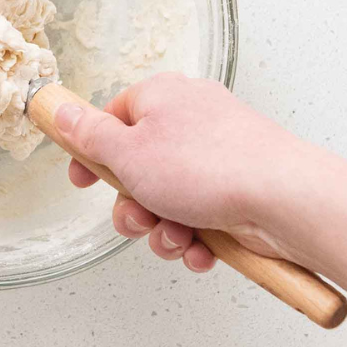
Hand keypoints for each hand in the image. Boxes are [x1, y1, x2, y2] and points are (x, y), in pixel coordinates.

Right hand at [59, 73, 307, 271]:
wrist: (282, 199)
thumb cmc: (208, 167)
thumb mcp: (128, 152)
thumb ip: (90, 134)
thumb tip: (63, 112)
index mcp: (162, 98)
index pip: (114, 118)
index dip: (94, 154)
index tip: (83, 182)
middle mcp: (190, 122)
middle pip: (138, 169)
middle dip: (134, 206)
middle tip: (141, 217)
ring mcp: (215, 157)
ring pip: (167, 201)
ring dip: (164, 229)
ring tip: (179, 235)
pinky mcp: (235, 191)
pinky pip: (199, 218)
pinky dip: (195, 239)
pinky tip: (202, 248)